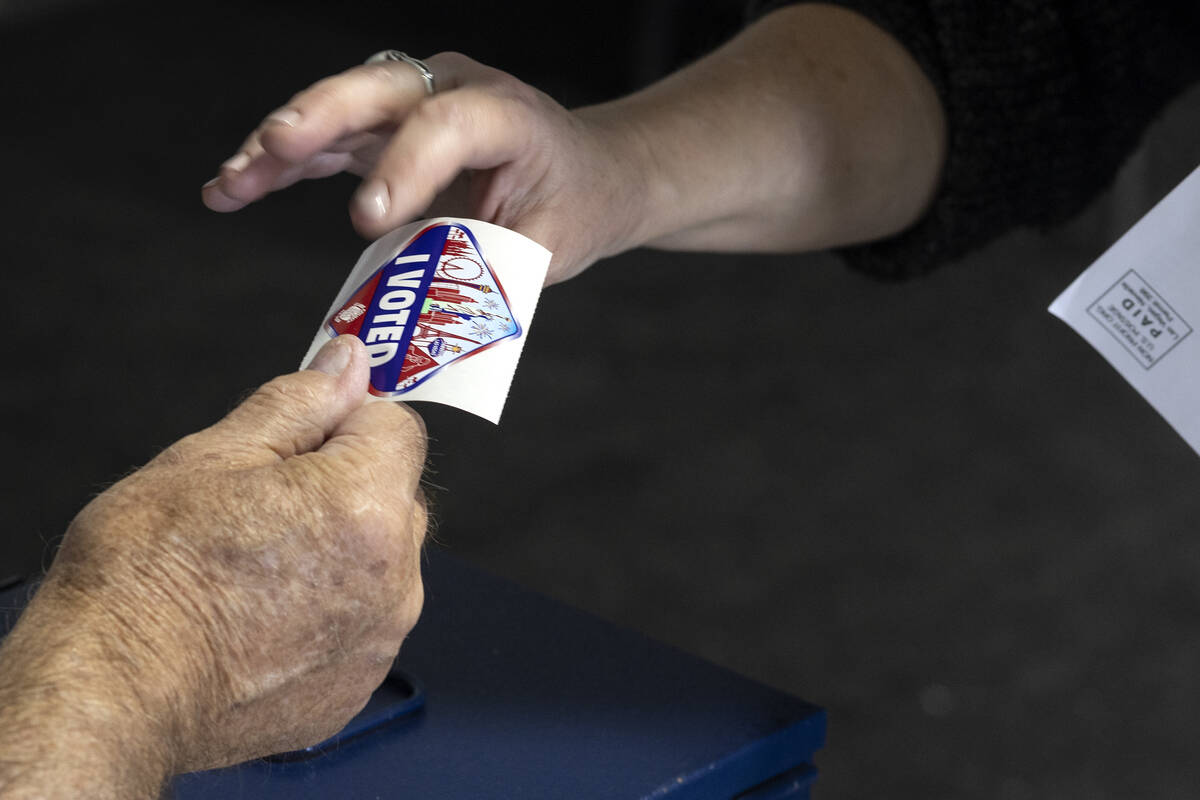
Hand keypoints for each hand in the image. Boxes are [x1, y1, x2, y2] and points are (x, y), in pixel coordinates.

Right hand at [0, 336, 426, 796]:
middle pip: (396, 495)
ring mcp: (381, 637)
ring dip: (340, 553)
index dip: (344, 421)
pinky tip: (265, 616)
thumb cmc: (147, 579)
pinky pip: (363, 622)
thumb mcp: (213, 456)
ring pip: (381, 562)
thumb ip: (298, 402)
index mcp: (366, 505)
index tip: (302, 438)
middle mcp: (394, 576)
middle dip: (345, 486)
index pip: (397, 427)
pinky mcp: (360, 684)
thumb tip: (347, 363)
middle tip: (264, 503)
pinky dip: (330, 613)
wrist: (112, 691)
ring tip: (256, 568)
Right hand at [201, 52, 649, 285]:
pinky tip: (233, 187)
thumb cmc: (575, 204)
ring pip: (338, 109)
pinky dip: (282, 162)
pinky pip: (327, 138)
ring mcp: (416, 101)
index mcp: (508, 114)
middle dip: (321, 119)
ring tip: (228, 184)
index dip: (405, 167)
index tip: (369, 220)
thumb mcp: (551, 246)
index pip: (449, 126)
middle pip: (378, 91)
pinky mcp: (387, 125)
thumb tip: (422, 325)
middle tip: (275, 150)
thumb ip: (489, 273)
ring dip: (280, 146)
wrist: (589, 170)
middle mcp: (456, 89)